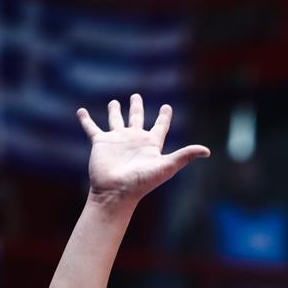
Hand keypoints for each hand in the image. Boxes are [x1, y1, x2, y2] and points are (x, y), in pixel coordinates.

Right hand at [77, 94, 209, 202]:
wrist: (116, 192)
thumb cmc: (142, 182)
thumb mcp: (166, 167)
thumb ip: (185, 156)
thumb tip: (207, 151)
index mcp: (150, 144)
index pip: (159, 127)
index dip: (164, 117)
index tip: (167, 107)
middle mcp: (134, 140)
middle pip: (137, 119)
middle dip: (137, 107)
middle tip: (136, 95)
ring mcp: (117, 140)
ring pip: (116, 121)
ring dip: (115, 111)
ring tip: (115, 102)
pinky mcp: (100, 143)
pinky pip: (92, 128)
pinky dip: (86, 120)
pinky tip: (81, 111)